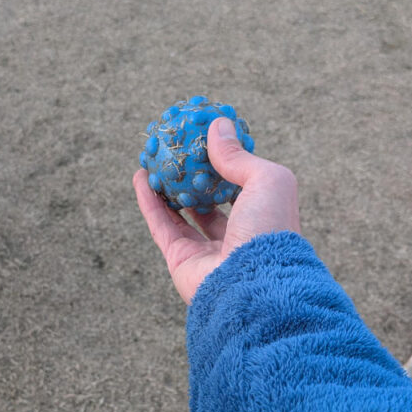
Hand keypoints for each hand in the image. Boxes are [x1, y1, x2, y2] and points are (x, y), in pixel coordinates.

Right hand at [134, 117, 300, 303]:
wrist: (254, 285)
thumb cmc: (270, 230)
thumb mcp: (267, 181)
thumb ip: (239, 156)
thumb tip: (218, 126)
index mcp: (263, 221)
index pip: (241, 190)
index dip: (225, 167)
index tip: (209, 143)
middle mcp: (236, 238)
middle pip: (209, 204)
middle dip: (193, 180)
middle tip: (178, 154)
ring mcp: (207, 252)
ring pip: (182, 215)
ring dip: (167, 189)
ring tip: (154, 161)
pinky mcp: (180, 261)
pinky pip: (161, 226)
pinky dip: (149, 202)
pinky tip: (140, 177)